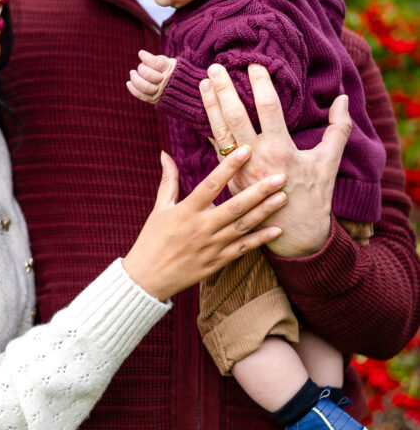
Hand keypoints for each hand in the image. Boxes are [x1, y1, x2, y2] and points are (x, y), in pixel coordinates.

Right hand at [122, 147, 286, 300]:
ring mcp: (211, 246)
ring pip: (243, 226)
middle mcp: (201, 227)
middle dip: (259, 190)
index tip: (247, 150)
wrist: (147, 278)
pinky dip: (261, 240)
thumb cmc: (151, 240)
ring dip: (265, 211)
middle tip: (281, 176)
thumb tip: (165, 153)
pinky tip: (278, 230)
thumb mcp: (159, 209)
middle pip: (235, 206)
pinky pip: (243, 249)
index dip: (229, 166)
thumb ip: (168, 181)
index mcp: (186, 211)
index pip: (211, 184)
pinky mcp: (217, 262)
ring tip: (284, 197)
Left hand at [127, 50, 176, 103]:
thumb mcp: (169, 63)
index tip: (141, 53)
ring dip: (135, 79)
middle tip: (140, 66)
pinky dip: (133, 89)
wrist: (183, 89)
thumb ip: (158, 60)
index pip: (156, 63)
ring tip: (132, 73)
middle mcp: (166, 81)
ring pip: (145, 86)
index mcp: (170, 69)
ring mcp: (160, 91)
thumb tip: (141, 55)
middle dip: (141, 69)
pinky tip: (129, 83)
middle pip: (149, 74)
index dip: (146, 58)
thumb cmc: (172, 72)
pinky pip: (142, 96)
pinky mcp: (155, 99)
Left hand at [200, 63, 351, 256]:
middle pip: (235, 117)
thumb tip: (343, 98)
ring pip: (220, 133)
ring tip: (202, 84)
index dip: (260, 83)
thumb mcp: (329, 162)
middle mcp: (256, 159)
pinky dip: (209, 130)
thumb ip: (338, 129)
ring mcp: (239, 171)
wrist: (295, 235)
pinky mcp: (230, 180)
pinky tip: (203, 113)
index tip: (254, 64)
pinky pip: (216, 150)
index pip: (267, 108)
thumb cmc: (314, 196)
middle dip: (224, 90)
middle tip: (214, 67)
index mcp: (281, 151)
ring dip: (210, 107)